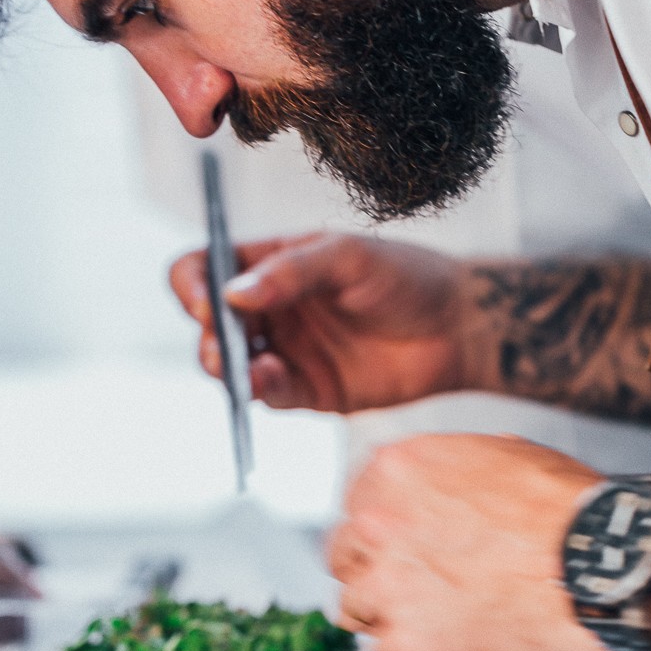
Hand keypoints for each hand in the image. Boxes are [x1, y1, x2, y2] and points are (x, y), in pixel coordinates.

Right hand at [169, 232, 463, 413]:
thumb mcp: (349, 256)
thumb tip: (233, 294)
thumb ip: (292, 272)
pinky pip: (266, 394)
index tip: (206, 300)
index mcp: (270, 263)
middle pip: (209, 321)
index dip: (192, 282)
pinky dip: (257, 390)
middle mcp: (269, 307)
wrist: (458, 327)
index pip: (205, 265)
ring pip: (228, 363)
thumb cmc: (407, 276)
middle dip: (207, 332)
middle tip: (222, 341)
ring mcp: (285, 349)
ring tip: (239, 365)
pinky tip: (268, 379)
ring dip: (223, 365)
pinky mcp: (306, 390)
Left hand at [327, 433, 609, 650]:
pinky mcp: (406, 644)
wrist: (597, 567)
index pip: (356, 506)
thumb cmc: (562, 510)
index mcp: (393, 471)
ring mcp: (386, 586)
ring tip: (441, 615)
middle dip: (375, 569)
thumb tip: (429, 485)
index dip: (382, 530)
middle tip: (417, 583)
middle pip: (344, 556)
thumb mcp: (495, 452)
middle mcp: (375, 524)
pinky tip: (456, 638)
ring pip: (355, 607)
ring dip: (390, 613)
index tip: (402, 544)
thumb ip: (441, 470)